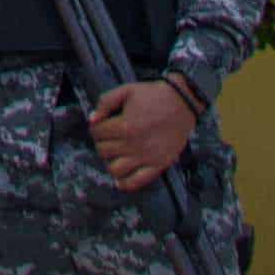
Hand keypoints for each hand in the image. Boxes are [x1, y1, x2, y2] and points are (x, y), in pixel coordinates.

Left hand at [89, 78, 196, 194]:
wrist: (182, 103)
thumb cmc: (155, 96)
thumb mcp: (126, 90)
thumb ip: (105, 102)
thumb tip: (92, 118)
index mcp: (124, 125)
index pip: (97, 133)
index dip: (95, 128)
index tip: (98, 127)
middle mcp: (133, 144)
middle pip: (103, 151)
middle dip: (101, 143)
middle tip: (105, 139)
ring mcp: (146, 157)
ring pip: (115, 169)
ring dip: (109, 162)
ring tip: (112, 155)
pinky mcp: (158, 165)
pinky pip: (138, 181)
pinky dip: (125, 183)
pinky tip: (120, 180)